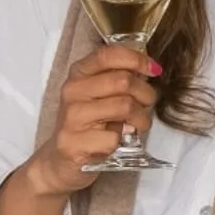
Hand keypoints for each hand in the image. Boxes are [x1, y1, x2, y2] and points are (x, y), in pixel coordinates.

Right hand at [23, 45, 161, 196]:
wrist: (60, 159)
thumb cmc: (88, 125)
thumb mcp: (99, 95)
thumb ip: (118, 79)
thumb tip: (148, 69)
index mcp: (78, 74)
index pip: (108, 55)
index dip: (137, 59)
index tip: (154, 70)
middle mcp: (72, 91)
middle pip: (123, 80)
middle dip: (146, 94)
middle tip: (146, 105)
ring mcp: (71, 117)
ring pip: (124, 106)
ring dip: (141, 119)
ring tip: (137, 125)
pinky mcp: (73, 143)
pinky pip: (114, 138)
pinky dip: (123, 142)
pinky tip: (116, 142)